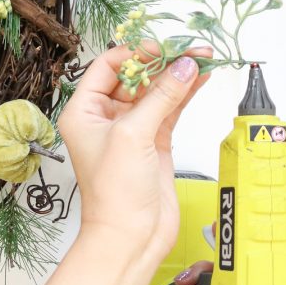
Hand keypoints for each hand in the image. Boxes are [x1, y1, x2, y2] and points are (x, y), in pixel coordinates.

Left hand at [57, 43, 210, 264]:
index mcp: (82, 111)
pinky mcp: (154, 141)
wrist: (130, 236)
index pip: (106, 67)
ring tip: (203, 58)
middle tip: (189, 50)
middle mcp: (103, 117)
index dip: (133, 54)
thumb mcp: (133, 135)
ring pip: (155, 91)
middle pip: (133, 76)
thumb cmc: (114, 191)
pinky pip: (169, 108)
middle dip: (160, 62)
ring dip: (177, 75)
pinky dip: (184, 93)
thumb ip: (160, 97)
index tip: (162, 48)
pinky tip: (200, 78)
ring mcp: (131, 129)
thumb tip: (184, 66)